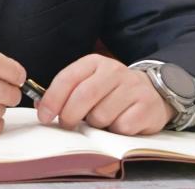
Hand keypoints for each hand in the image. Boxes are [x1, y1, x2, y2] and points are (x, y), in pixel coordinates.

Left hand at [36, 54, 173, 134]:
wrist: (152, 92)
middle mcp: (114, 70)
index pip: (68, 78)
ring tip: (101, 120)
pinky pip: (121, 127)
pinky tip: (119, 123)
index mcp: (94, 62)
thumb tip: (42, 107)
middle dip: (70, 115)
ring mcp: (133, 87)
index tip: (44, 116)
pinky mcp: (146, 106)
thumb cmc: (112, 92)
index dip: (52, 99)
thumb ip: (66, 93)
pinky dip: (115, 131)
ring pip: (101, 115)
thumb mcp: (88, 83)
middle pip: (83, 96)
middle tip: (68, 124)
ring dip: (95, 125)